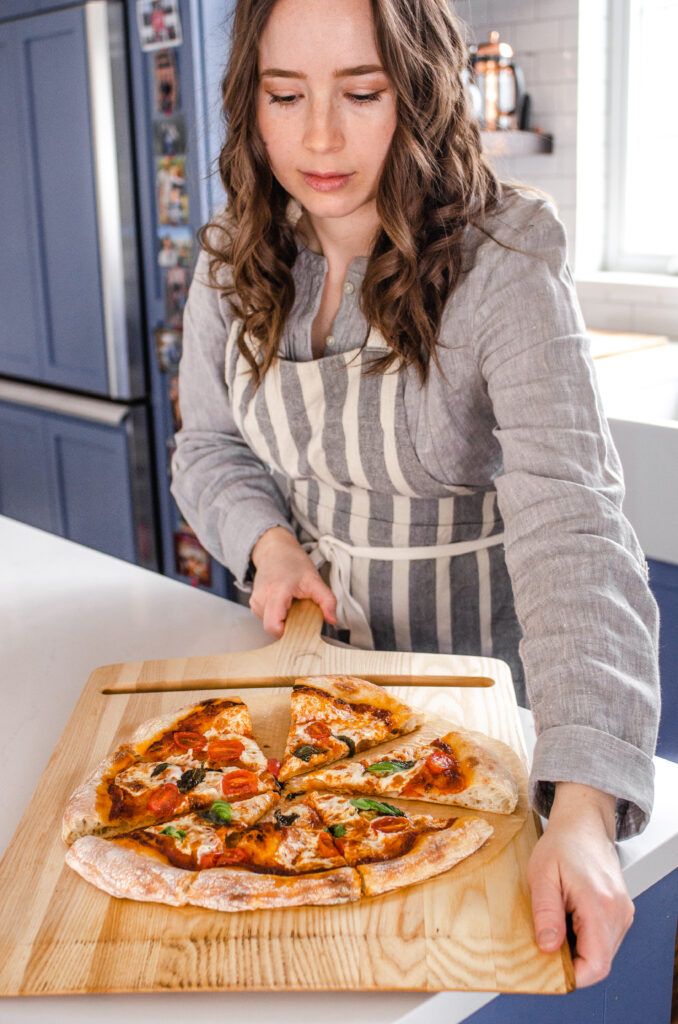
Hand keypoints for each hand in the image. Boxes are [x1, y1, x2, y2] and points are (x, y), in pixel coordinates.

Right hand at [250, 526, 336, 636]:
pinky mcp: (254, 604)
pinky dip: (279, 615)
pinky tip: (285, 603)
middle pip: (274, 628)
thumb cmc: (292, 562)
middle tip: (300, 610)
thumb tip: (332, 620)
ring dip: (285, 619)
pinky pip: (267, 619)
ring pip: (271, 624)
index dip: (287, 633)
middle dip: (290, 625)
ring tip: (292, 603)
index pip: (273, 626)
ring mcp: (255, 602)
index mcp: (276, 592)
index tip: (300, 626)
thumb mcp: (315, 579)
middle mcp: (261, 598)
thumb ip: (327, 601)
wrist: (275, 550)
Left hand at [527, 782, 633, 987]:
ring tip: (557, 921)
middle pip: (600, 962)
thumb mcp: (542, 874)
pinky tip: (568, 917)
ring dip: (577, 949)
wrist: (584, 824)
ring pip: (603, 953)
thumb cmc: (562, 844)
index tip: (548, 967)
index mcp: (599, 904)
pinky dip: (585, 938)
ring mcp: (623, 913)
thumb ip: (545, 912)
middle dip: (571, 961)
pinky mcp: (621, 912)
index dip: (572, 975)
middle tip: (546, 940)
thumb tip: (548, 948)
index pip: (596, 964)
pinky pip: (605, 940)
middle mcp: (618, 912)